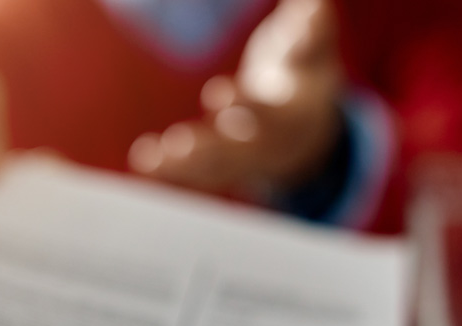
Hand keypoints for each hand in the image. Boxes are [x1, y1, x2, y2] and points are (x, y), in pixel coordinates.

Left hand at [129, 0, 343, 194]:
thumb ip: (313, 33)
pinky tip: (147, 161)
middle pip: (239, 151)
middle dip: (209, 148)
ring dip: (183, 165)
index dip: (243, 104)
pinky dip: (173, 171)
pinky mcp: (228, 166)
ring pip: (216, 166)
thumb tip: (315, 6)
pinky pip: (201, 172)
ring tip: (149, 160)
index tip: (214, 94)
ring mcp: (247, 159)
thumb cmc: (304, 75)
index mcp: (292, 116)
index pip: (267, 112)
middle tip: (179, 143)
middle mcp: (269, 144)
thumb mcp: (314, 53)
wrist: (309, 127)